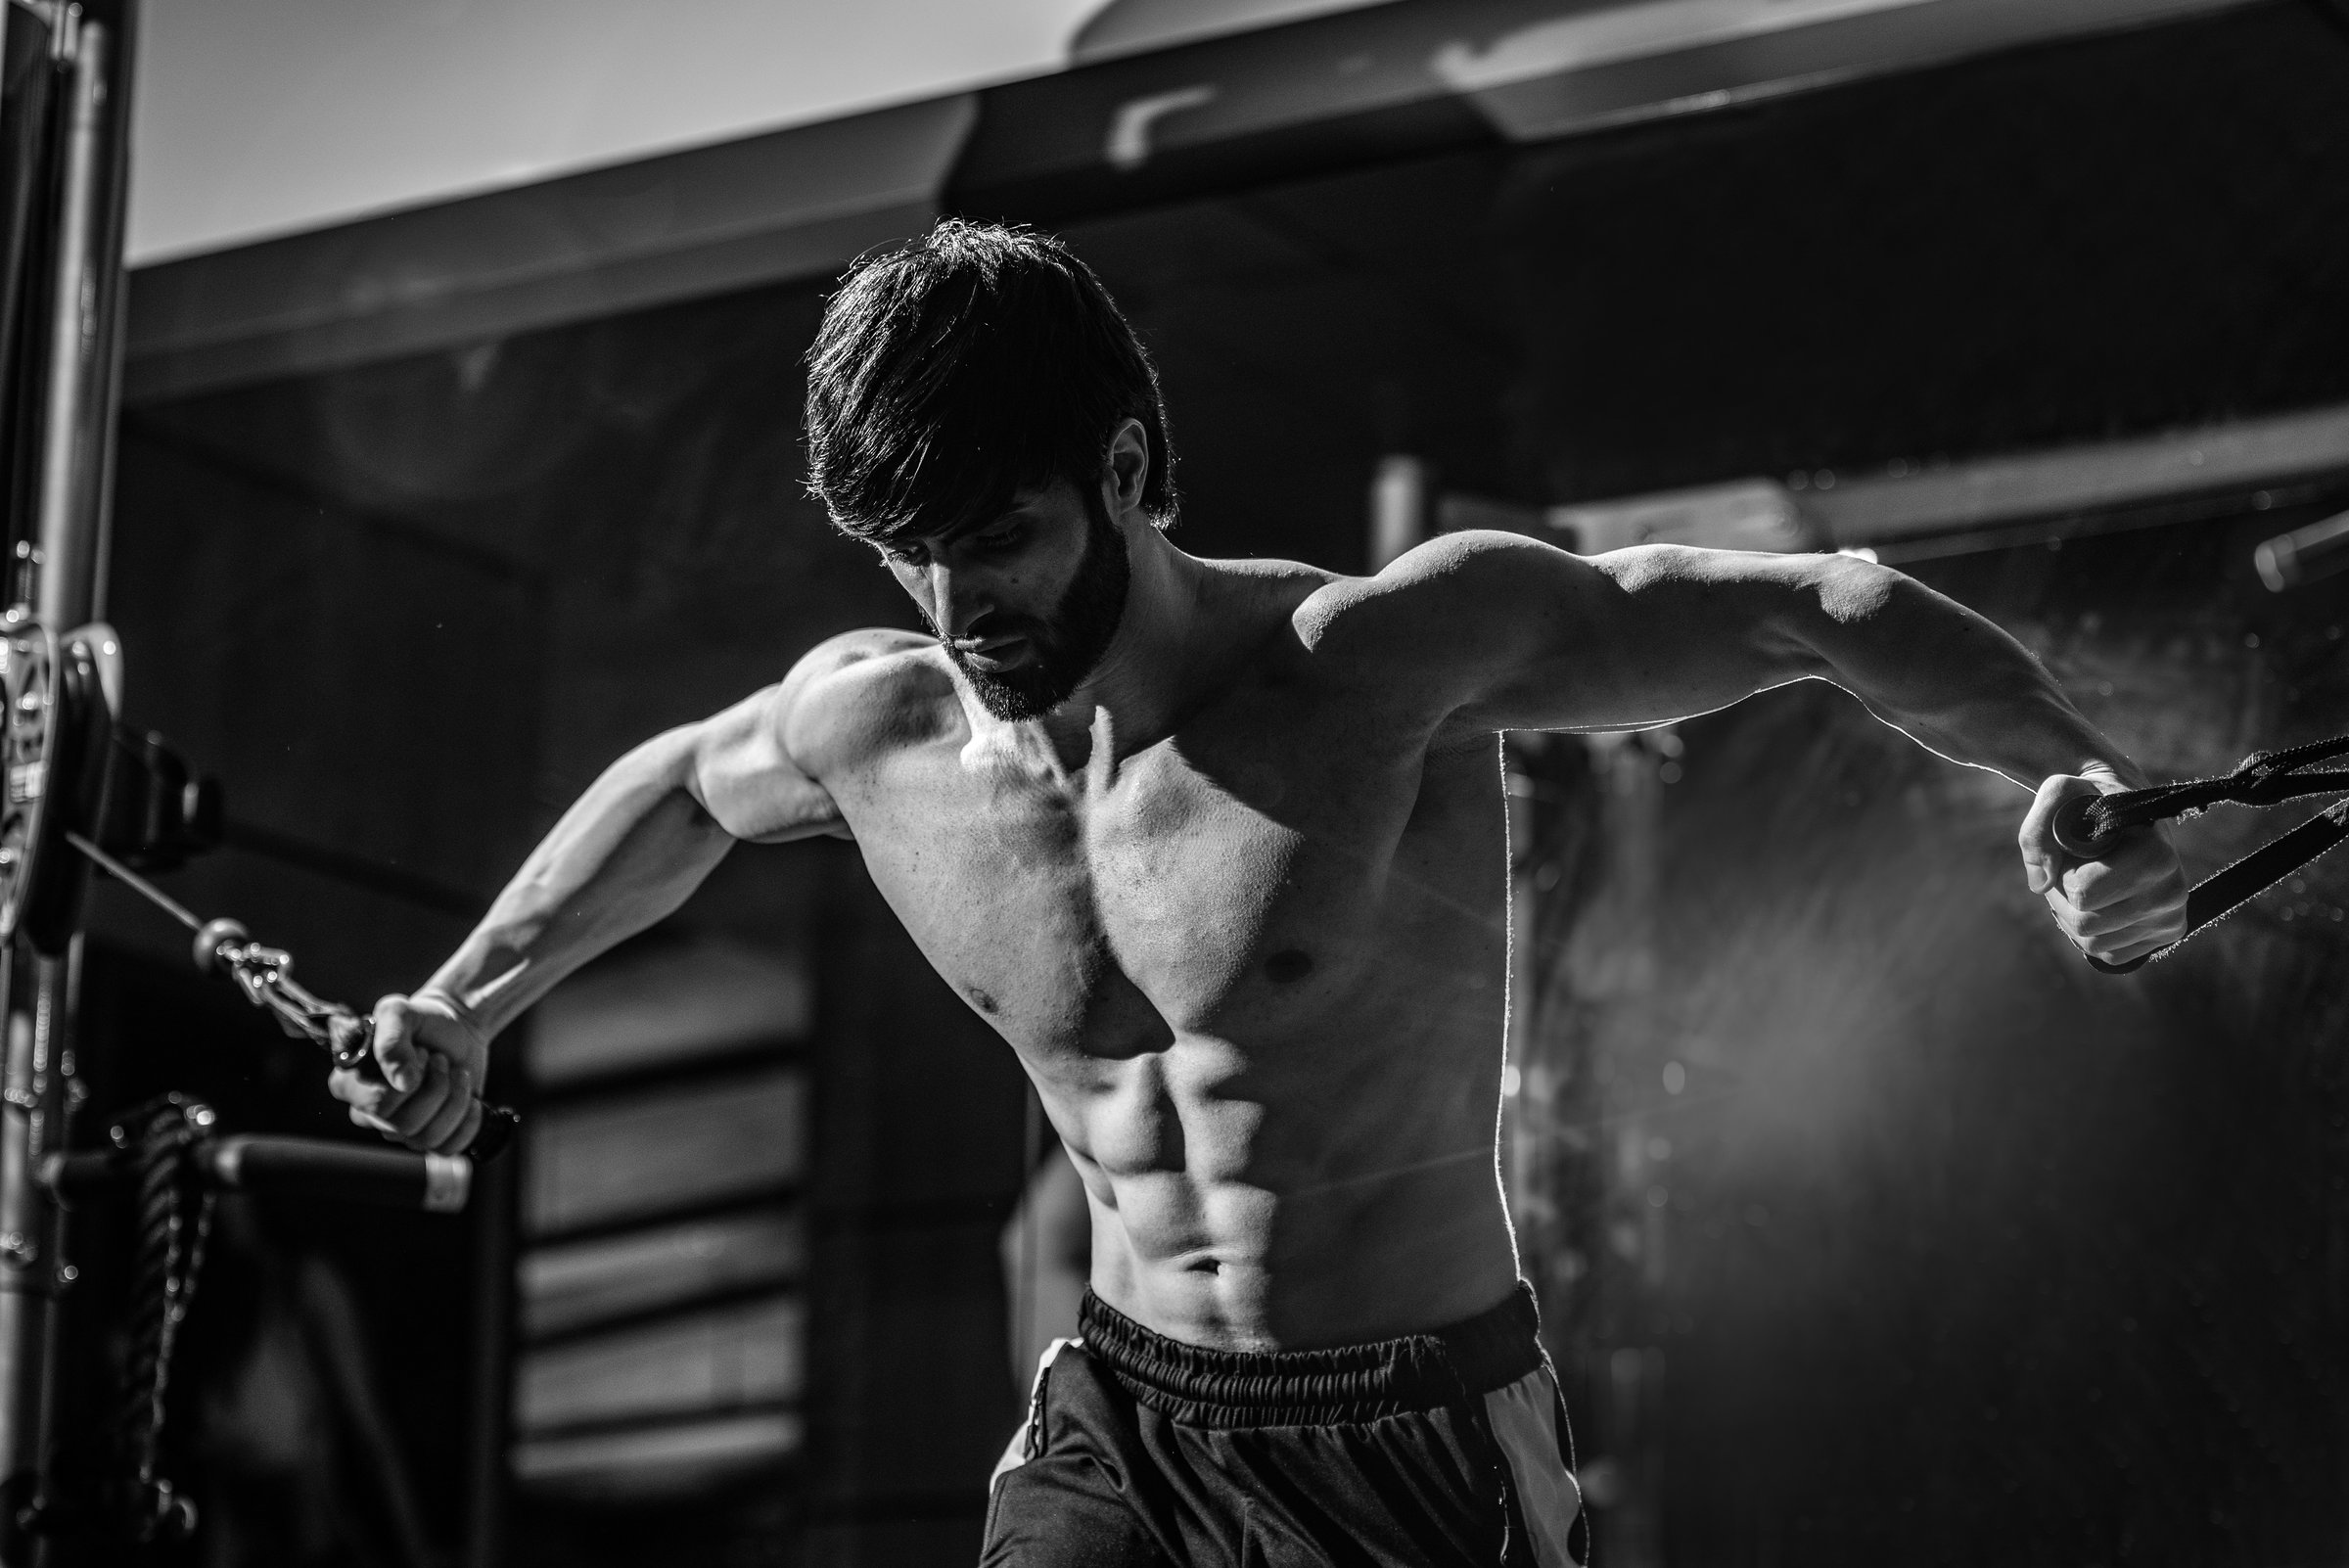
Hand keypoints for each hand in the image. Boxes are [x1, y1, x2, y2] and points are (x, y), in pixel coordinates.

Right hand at [329, 990, 491, 1154]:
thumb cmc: (421, 1020)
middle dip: (435, 1087)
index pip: (375, 1104)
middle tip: (441, 1059)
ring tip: (457, 1072)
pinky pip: (449, 1149)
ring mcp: (401, 1129)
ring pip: (427, 1139)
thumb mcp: (400, 1012)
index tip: (420, 1050)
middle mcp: (370, 1114)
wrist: (457, 1029)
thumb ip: (391, 1040)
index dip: (407, 1079)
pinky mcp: (432, 1137)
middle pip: (403, 1125)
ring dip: (455, 1099)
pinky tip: (472, 1100)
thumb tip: (403, 1082)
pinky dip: (468, 1122)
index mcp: (350, 1085)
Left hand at [2017, 769, 2189, 966]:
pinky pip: (2109, 955)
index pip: (2083, 893)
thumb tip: (2041, 884)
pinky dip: (2090, 934)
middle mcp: (2173, 891)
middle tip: (2068, 871)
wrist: (2127, 811)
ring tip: (2083, 884)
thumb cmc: (2089, 801)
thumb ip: (2037, 831)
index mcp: (2155, 856)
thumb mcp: (2059, 794)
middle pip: (2086, 923)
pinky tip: (2097, 904)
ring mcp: (2172, 917)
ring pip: (2094, 943)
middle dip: (2063, 898)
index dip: (2063, 874)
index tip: (2073, 852)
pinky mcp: (2167, 935)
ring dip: (2073, 917)